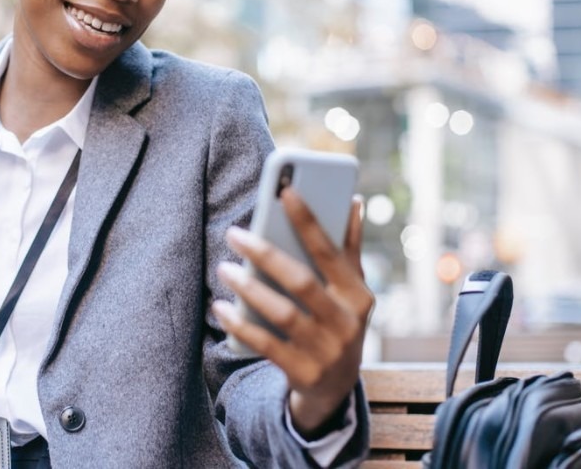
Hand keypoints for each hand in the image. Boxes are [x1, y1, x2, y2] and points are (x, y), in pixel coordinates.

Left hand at [213, 188, 374, 435]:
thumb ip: (349, 248)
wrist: (335, 389)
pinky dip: (241, 326)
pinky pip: (266, 345)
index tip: (285, 191)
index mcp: (358, 295)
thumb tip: (353, 201)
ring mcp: (326, 351)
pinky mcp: (303, 373)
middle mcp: (346, 323)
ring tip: (224, 268)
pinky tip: (221, 308)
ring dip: (249, 289)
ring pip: (282, 313)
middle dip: (266, 254)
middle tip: (234, 234)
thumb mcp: (351, 291)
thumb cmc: (338, 323)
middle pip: (301, 281)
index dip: (308, 221)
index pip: (330, 251)